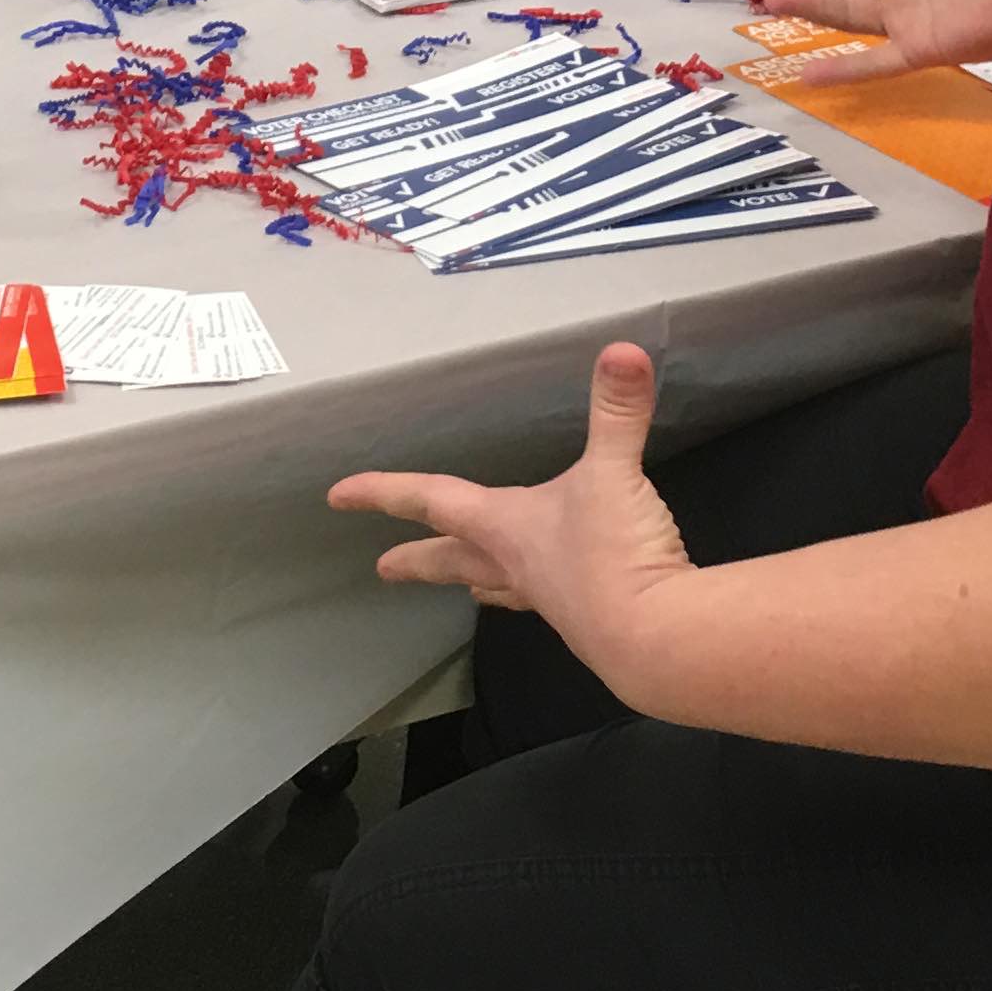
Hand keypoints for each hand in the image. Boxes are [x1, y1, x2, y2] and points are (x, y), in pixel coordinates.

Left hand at [331, 345, 691, 675]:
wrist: (655, 641)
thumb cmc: (614, 553)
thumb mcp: (614, 472)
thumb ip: (619, 411)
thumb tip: (623, 349)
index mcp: (504, 526)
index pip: (430, 501)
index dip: (382, 492)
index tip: (336, 497)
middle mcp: (515, 564)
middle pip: (452, 559)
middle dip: (418, 561)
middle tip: (383, 568)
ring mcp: (549, 598)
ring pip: (498, 585)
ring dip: (477, 580)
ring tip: (468, 588)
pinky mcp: (587, 620)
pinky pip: (546, 599)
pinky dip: (536, 592)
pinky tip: (551, 593)